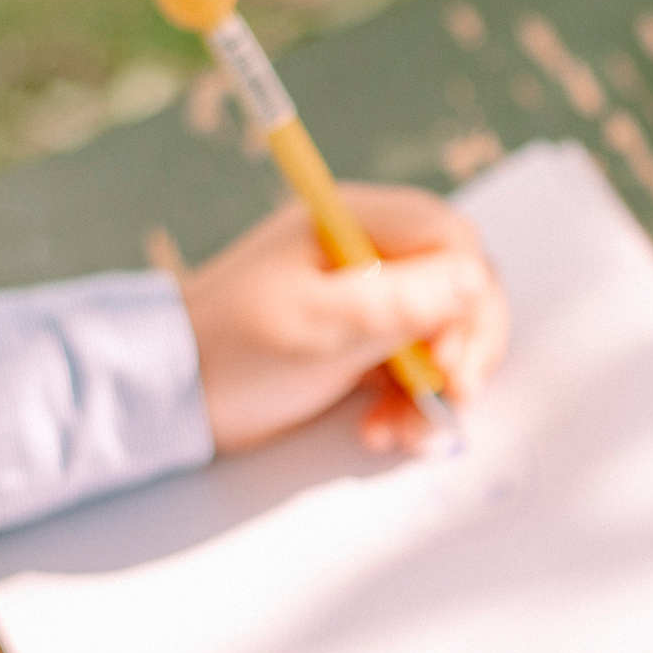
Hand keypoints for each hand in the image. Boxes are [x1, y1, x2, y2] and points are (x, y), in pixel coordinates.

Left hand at [180, 185, 510, 453]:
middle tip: (453, 397)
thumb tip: (476, 279)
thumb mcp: (318, 325)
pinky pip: (418, 365)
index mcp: (354, 221)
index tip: (452, 362)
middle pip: (460, 287)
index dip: (468, 300)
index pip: (451, 240)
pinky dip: (411, 402)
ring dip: (438, 387)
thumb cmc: (234, 349)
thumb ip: (399, 301)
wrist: (177, 394)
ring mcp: (370, 295)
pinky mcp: (366, 338)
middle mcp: (370, 250)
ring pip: (445, 332)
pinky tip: (382, 429)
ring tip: (405, 430)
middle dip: (464, 348)